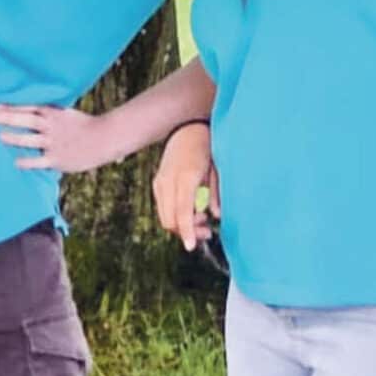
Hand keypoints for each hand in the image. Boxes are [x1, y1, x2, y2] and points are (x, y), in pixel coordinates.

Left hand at [0, 103, 114, 173]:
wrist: (105, 138)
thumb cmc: (86, 126)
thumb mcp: (67, 115)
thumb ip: (50, 114)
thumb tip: (32, 112)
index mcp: (53, 113)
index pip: (28, 107)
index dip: (11, 106)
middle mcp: (51, 126)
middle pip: (25, 120)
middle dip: (6, 117)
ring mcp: (53, 142)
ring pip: (29, 139)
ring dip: (13, 137)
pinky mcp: (57, 158)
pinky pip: (39, 160)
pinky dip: (27, 161)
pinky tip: (15, 161)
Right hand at [152, 123, 218, 249]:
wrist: (188, 130)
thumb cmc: (208, 149)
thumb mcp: (217, 170)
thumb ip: (215, 193)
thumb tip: (215, 215)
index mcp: (186, 178)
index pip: (182, 213)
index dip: (187, 232)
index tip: (192, 246)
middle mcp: (168, 181)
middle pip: (170, 219)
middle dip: (187, 232)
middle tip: (207, 231)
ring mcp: (160, 182)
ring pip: (165, 216)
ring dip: (181, 225)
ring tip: (201, 220)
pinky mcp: (157, 183)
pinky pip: (164, 208)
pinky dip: (176, 215)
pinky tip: (192, 211)